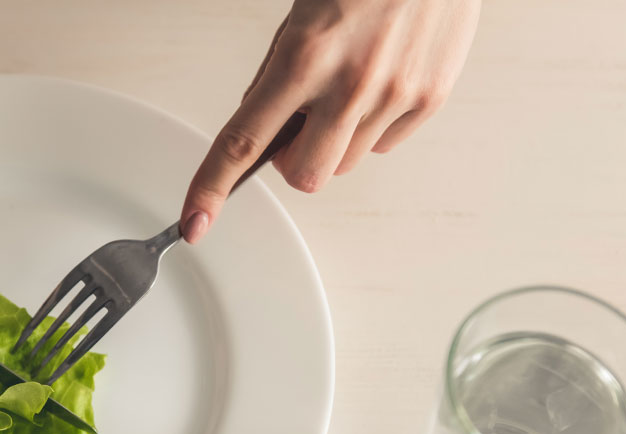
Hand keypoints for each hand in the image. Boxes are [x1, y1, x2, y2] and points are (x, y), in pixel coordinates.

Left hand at [180, 0, 479, 242]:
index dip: (213, 187)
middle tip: (300, 125)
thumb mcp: (300, 14)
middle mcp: (350, 83)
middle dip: (295, 162)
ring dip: (334, 142)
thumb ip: (276, 73)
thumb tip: (259, 129)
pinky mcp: (430, 98)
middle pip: (305, 176)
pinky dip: (373, 127)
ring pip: (344, 164)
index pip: (244, 141)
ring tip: (347, 87)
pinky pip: (384, 145)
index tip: (196, 222)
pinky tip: (380, 82)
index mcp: (304, 57)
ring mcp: (394, 94)